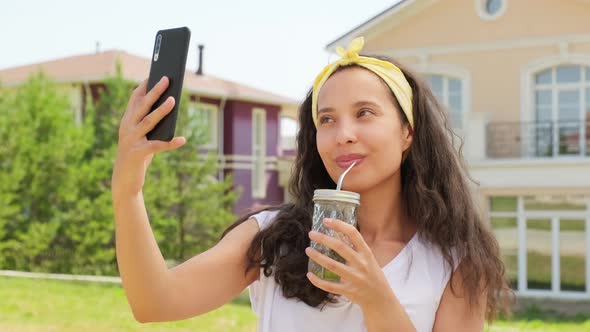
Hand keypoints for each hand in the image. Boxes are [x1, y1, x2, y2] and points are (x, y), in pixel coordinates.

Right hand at [111, 76, 185, 197]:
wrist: (124, 180)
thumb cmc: (137, 155)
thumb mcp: (142, 137)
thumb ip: (151, 125)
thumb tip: (169, 109)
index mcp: (127, 121)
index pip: (134, 100)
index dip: (143, 87)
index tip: (153, 74)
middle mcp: (127, 128)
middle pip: (142, 106)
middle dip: (155, 91)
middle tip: (166, 79)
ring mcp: (131, 140)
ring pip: (149, 121)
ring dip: (162, 110)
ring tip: (173, 100)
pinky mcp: (138, 153)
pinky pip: (157, 146)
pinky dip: (170, 143)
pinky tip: (182, 140)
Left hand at [305, 218, 393, 309]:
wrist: (380, 298)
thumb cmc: (372, 275)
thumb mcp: (369, 259)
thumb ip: (356, 248)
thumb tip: (338, 232)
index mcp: (366, 253)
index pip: (353, 234)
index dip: (339, 225)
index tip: (326, 220)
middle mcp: (361, 264)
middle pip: (340, 247)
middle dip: (323, 239)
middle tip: (312, 234)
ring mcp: (354, 278)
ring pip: (332, 265)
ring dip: (318, 257)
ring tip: (308, 250)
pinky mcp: (348, 290)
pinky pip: (329, 286)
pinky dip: (318, 280)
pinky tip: (310, 274)